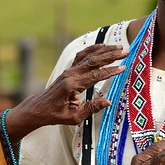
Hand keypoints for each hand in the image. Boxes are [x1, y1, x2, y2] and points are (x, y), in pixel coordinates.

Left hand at [2, 44, 126, 142]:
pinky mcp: (69, 70)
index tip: (123, 68)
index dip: (110, 72)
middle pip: (93, 61)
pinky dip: (93, 49)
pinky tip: (103, 47)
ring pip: (88, 55)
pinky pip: (82, 56)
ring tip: (119, 46)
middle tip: (126, 51)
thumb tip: (108, 101)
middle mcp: (71, 75)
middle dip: (111, 55)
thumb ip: (91, 108)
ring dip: (104, 50)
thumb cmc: (55, 114)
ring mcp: (69, 70)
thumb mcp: (74, 117)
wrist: (38, 108)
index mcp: (72, 86)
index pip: (95, 76)